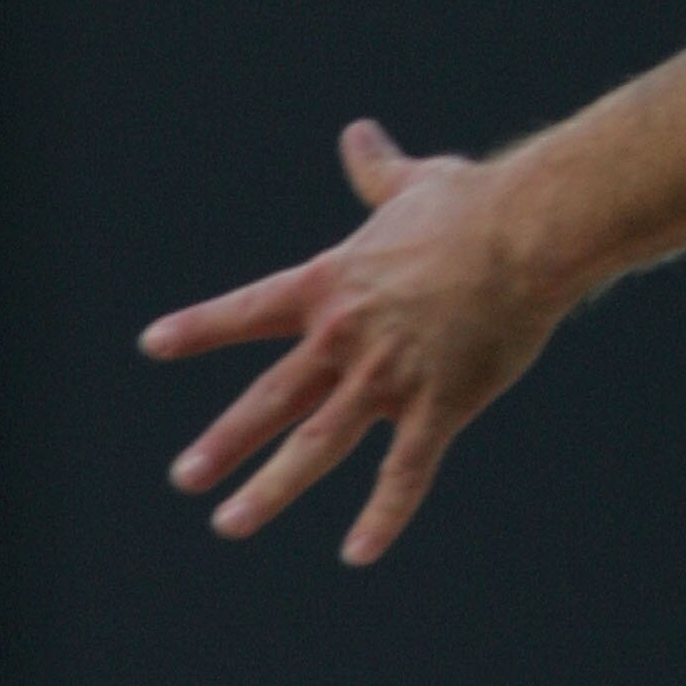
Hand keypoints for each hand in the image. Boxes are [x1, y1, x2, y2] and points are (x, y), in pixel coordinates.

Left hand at [142, 120, 569, 564]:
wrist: (531, 230)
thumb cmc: (476, 202)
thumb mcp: (415, 181)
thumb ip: (377, 170)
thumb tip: (357, 132)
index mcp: (334, 284)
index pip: (251, 309)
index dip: (201, 327)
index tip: (153, 344)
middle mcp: (347, 336)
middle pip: (272, 396)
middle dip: (225, 440)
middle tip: (186, 477)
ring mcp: (390, 376)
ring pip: (318, 444)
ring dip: (271, 488)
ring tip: (230, 522)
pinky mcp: (439, 405)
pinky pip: (405, 473)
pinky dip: (381, 516)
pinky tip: (357, 552)